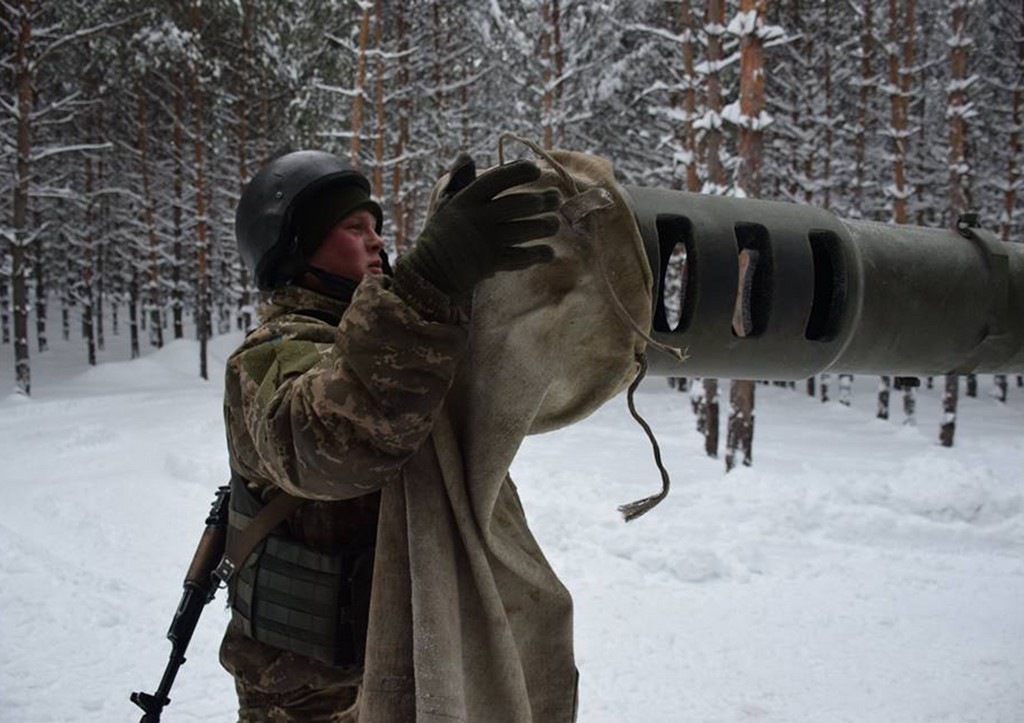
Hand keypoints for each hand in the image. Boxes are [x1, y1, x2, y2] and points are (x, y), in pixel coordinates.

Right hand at [400, 156, 559, 297]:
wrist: (431, 271)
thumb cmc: (443, 234)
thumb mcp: (446, 204)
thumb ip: (459, 180)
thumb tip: (466, 156)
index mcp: (467, 199)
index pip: (497, 178)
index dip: (519, 171)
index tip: (536, 169)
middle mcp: (477, 217)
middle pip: (518, 204)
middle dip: (542, 200)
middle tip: (556, 198)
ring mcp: (485, 241)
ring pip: (524, 229)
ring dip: (545, 226)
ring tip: (555, 223)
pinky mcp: (491, 262)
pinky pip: (521, 256)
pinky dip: (538, 254)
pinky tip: (548, 252)